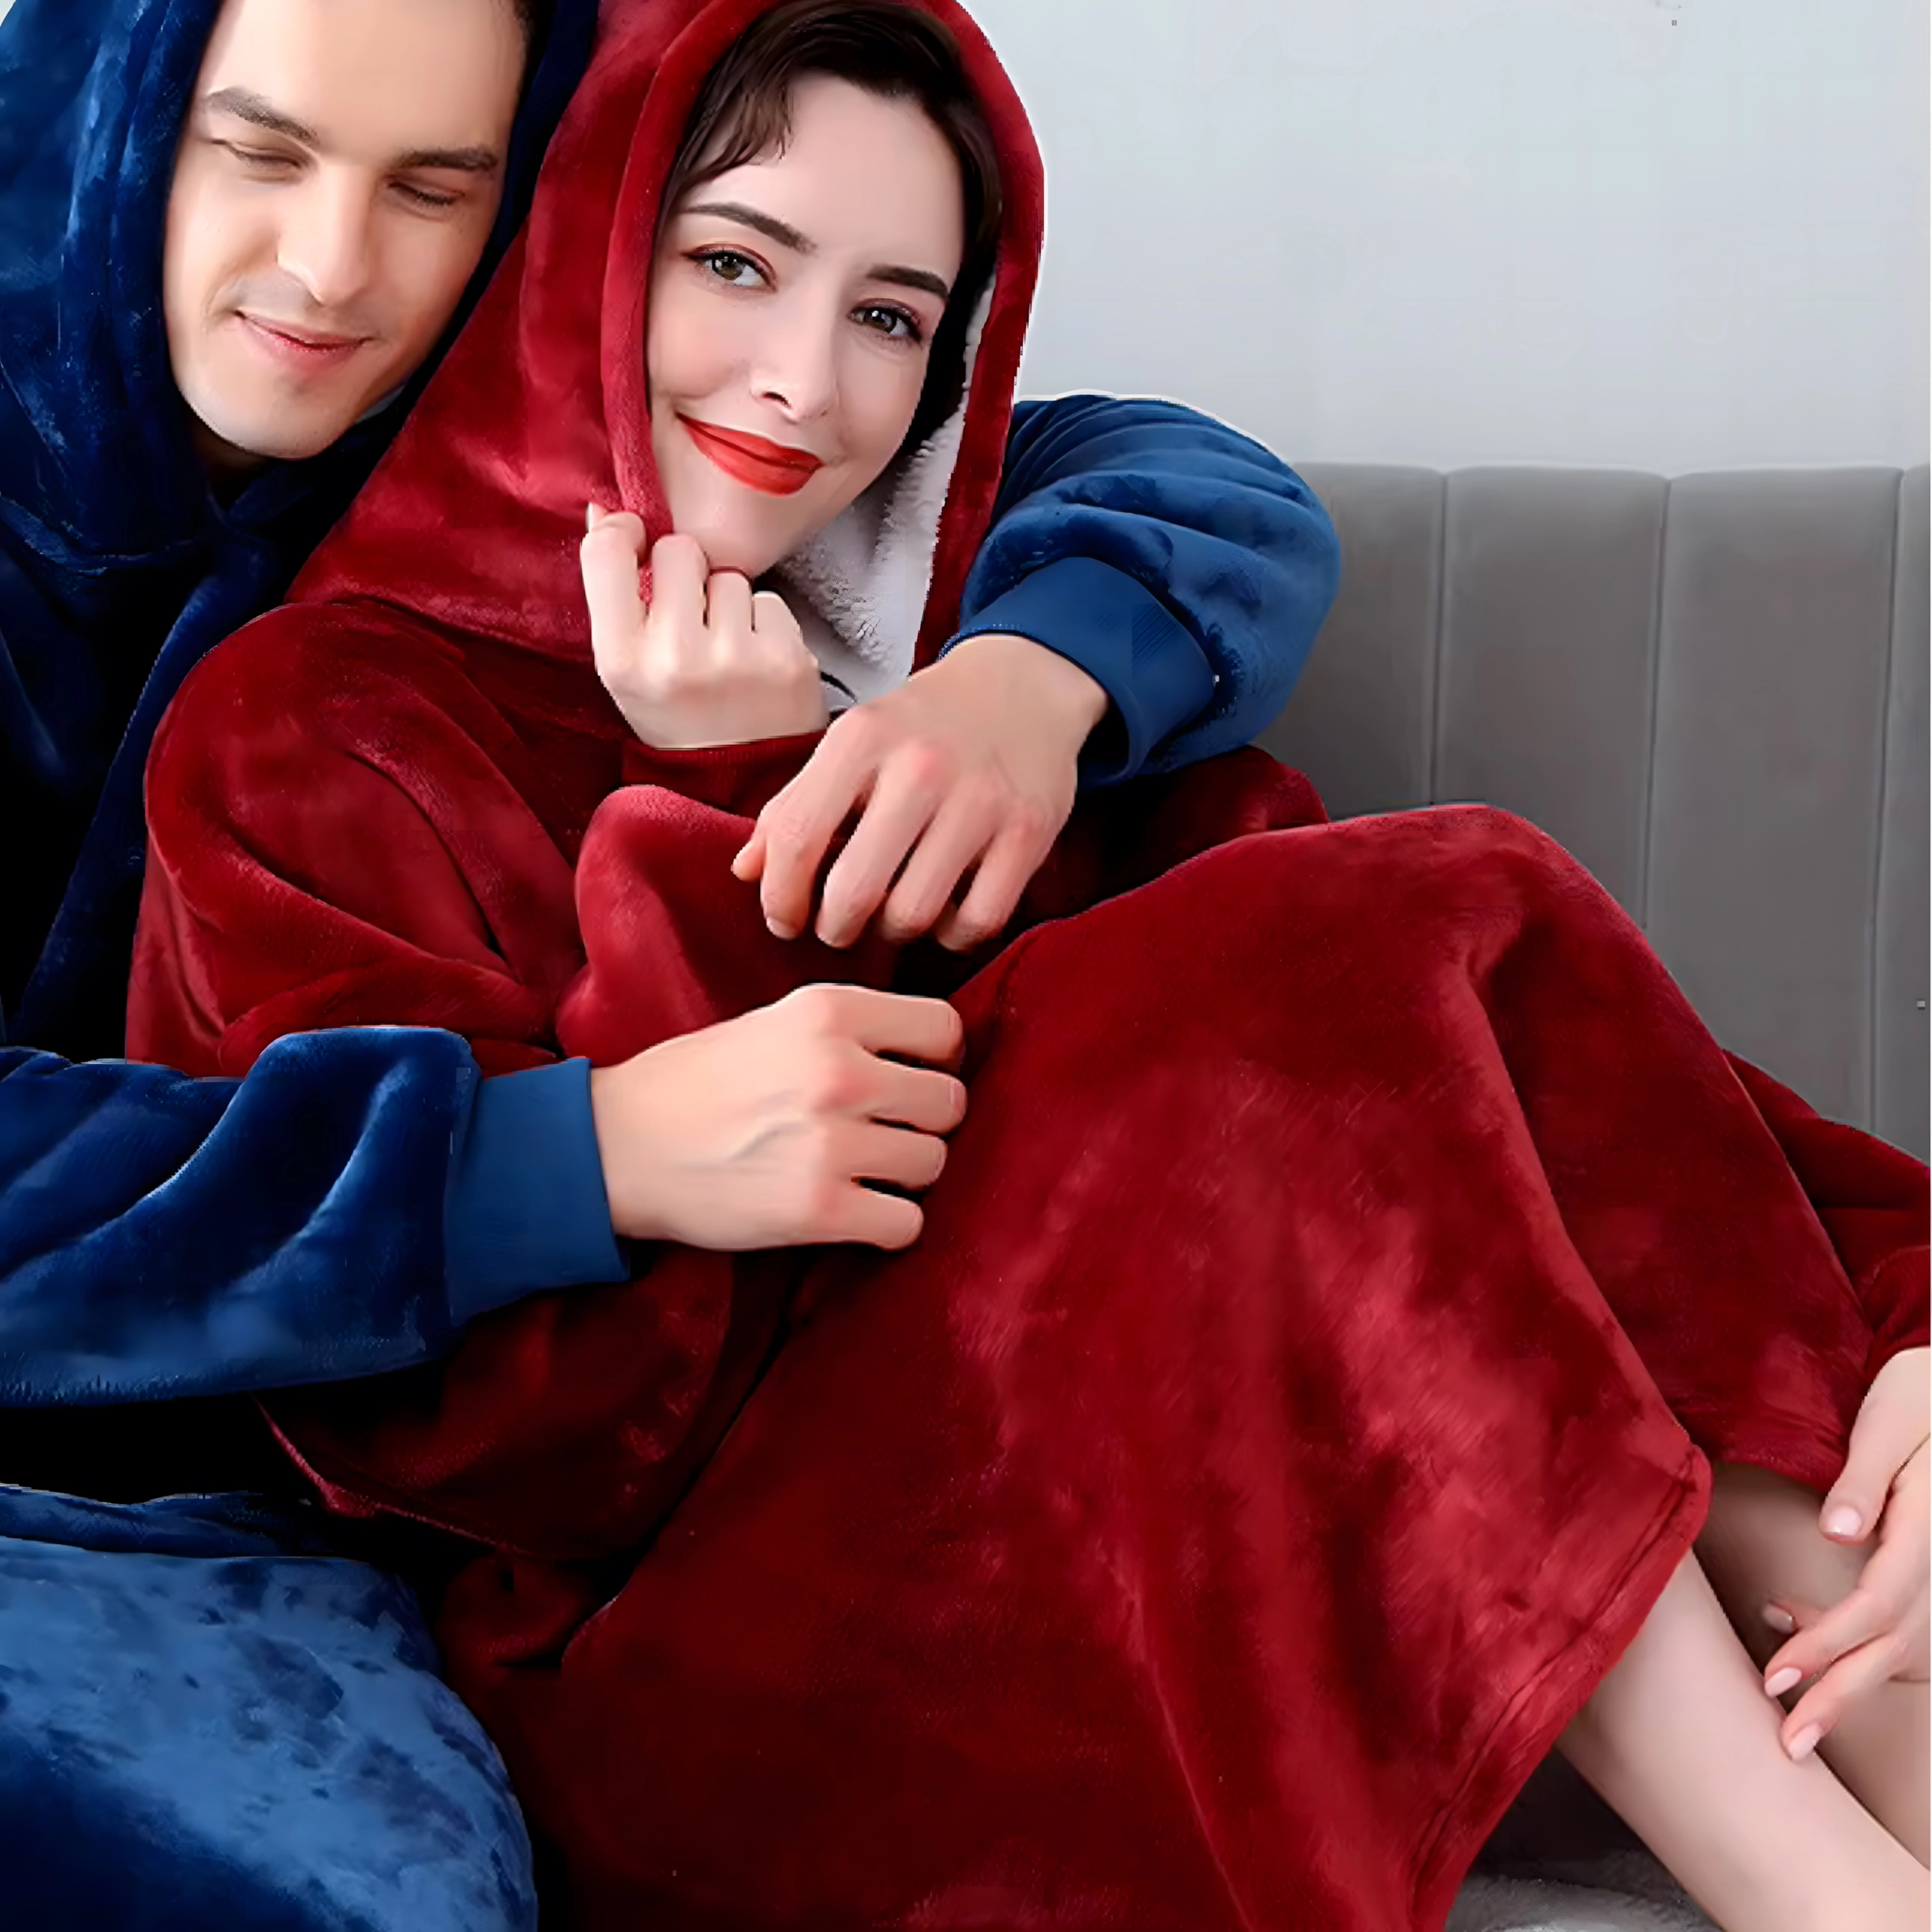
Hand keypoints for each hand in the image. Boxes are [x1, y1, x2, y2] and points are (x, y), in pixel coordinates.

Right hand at [580, 507, 827, 748]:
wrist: (739, 791)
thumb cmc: (676, 719)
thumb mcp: (625, 670)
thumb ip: (612, 595)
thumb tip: (603, 510)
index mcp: (622, 662)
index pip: (606, 553)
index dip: (623, 534)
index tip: (635, 540)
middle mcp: (677, 658)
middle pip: (679, 551)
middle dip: (686, 575)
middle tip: (690, 620)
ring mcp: (738, 659)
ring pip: (730, 577)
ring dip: (729, 604)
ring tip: (726, 652)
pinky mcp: (789, 661)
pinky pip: (771, 602)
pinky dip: (765, 626)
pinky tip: (757, 663)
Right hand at [586, 984, 966, 1250]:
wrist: (617, 1147)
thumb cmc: (695, 1083)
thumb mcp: (774, 1022)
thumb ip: (850, 1032)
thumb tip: (932, 1058)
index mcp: (829, 1011)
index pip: (945, 1030)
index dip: (935, 1061)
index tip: (907, 1080)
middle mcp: (839, 1069)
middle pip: (948, 1102)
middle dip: (923, 1123)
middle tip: (882, 1134)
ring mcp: (831, 1141)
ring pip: (933, 1163)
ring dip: (905, 1176)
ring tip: (859, 1173)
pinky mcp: (820, 1207)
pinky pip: (906, 1223)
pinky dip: (888, 1226)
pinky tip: (854, 1213)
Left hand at [731, 631, 1108, 950]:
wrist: (1022, 686)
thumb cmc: (923, 726)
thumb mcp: (852, 743)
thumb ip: (794, 805)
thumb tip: (746, 872)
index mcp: (861, 738)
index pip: (796, 838)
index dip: (780, 897)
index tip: (784, 919)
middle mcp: (921, 767)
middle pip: (854, 893)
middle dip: (834, 928)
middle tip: (838, 925)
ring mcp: (981, 801)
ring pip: (914, 915)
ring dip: (893, 933)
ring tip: (892, 914)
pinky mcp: (1029, 832)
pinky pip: (977, 921)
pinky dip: (953, 934)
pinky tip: (945, 913)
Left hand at [1761, 1346, 1928, 1757]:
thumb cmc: (1920, 1394)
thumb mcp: (1890, 1420)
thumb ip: (1864, 1475)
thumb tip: (1839, 1532)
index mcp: (1927, 1529)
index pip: (1877, 1606)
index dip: (1827, 1646)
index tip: (1777, 1679)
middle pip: (1890, 1645)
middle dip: (1839, 1699)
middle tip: (1788, 1747)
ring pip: (1897, 1643)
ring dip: (1844, 1679)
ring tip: (1788, 1711)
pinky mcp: (1925, 1564)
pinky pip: (1895, 1616)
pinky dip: (1848, 1633)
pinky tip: (1788, 1620)